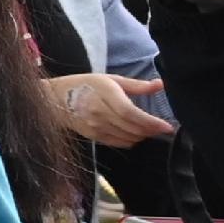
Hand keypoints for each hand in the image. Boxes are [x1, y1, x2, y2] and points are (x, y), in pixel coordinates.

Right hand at [45, 72, 174, 146]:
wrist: (56, 99)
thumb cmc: (85, 85)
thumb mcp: (110, 79)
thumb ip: (136, 85)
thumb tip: (160, 85)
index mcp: (105, 93)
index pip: (131, 113)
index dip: (150, 122)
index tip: (167, 126)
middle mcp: (99, 112)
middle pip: (131, 127)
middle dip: (150, 130)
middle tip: (161, 127)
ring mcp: (95, 126)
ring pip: (127, 138)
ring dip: (142, 135)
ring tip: (148, 129)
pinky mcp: (93, 136)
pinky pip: (118, 143)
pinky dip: (130, 140)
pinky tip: (134, 134)